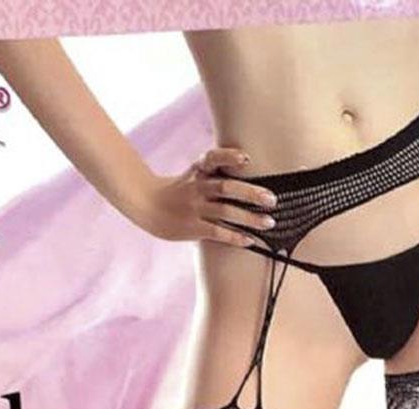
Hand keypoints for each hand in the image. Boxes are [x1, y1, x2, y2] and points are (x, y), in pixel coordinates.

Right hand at [130, 146, 277, 245]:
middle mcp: (197, 187)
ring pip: (226, 211)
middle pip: (227, 187)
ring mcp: (194, 208)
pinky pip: (218, 232)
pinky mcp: (192, 227)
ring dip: (250, 218)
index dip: (229, 157)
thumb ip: (215, 172)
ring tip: (270, 223)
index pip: (214, 158)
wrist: (145, 204)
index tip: (247, 159)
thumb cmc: (177, 190)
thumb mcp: (193, 174)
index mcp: (198, 170)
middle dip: (252, 194)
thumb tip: (247, 166)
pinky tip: (250, 240)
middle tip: (273, 200)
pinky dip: (236, 236)